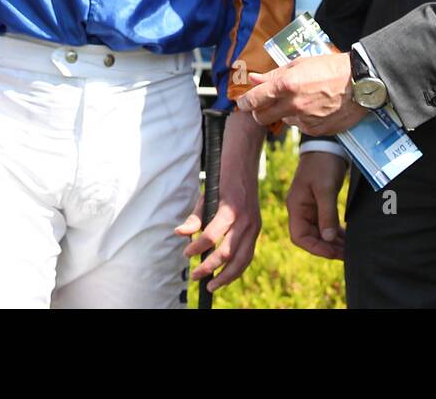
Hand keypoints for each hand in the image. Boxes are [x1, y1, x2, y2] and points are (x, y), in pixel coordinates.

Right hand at [176, 113, 263, 291]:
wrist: (241, 149)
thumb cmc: (229, 176)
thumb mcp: (218, 202)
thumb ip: (202, 220)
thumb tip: (182, 235)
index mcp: (253, 226)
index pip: (245, 258)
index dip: (230, 275)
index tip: (215, 285)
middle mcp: (252, 224)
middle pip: (237, 260)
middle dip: (219, 276)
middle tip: (202, 282)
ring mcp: (243, 215)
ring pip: (226, 249)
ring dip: (207, 262)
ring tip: (192, 267)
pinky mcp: (231, 204)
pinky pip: (214, 230)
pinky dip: (200, 241)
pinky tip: (188, 245)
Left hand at [236, 52, 366, 135]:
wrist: (360, 83)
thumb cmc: (330, 67)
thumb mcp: (299, 64)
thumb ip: (273, 74)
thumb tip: (253, 78)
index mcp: (286, 85)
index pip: (254, 100)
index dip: (244, 103)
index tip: (242, 103)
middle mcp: (293, 105)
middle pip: (262, 118)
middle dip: (259, 112)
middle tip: (265, 104)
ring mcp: (305, 120)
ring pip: (283, 121)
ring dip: (285, 113)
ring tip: (303, 99)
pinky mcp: (316, 130)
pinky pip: (301, 127)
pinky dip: (303, 119)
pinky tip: (315, 107)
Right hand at [286, 151, 346, 259]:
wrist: (328, 144)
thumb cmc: (323, 164)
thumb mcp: (325, 188)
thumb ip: (327, 213)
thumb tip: (328, 238)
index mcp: (296, 206)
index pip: (299, 236)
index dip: (315, 248)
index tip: (332, 252)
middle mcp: (301, 209)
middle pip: (311, 237)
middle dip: (327, 247)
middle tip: (347, 254)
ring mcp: (310, 206)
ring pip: (319, 232)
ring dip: (332, 241)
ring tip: (349, 249)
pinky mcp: (320, 203)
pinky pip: (326, 223)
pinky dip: (335, 232)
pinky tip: (346, 237)